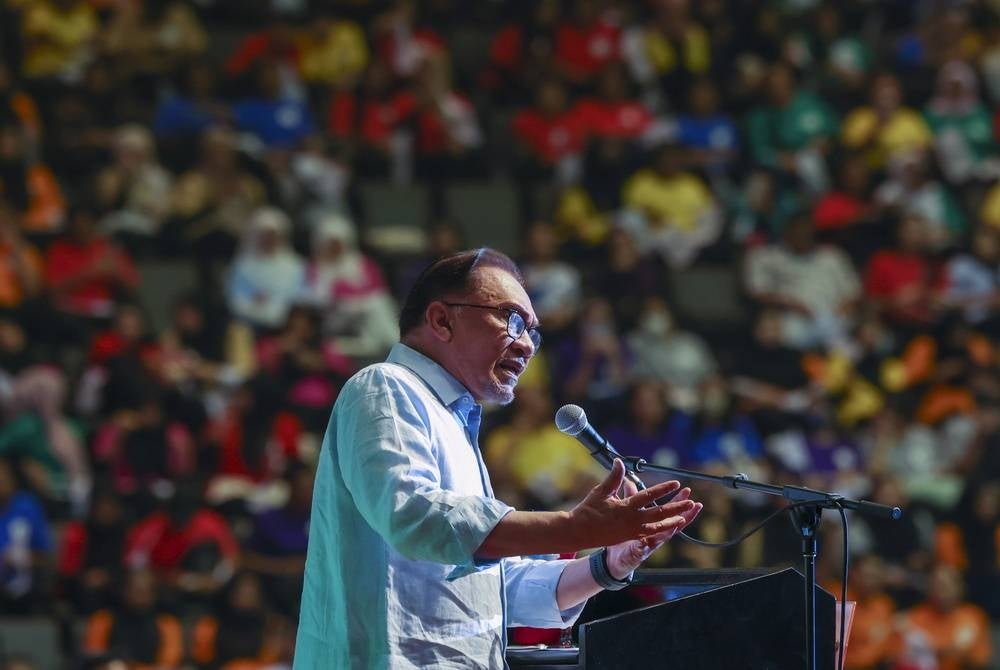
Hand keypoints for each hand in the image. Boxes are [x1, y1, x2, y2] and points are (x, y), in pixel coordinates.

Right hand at [567, 460, 696, 549]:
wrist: (579, 532)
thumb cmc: (588, 510)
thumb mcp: (601, 491)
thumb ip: (614, 477)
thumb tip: (619, 461)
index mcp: (626, 507)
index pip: (649, 496)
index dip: (664, 489)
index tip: (676, 483)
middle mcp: (632, 520)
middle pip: (659, 513)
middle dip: (676, 507)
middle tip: (690, 502)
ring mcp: (632, 531)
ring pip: (657, 526)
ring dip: (672, 521)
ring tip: (684, 517)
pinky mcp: (629, 536)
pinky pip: (649, 533)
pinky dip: (659, 530)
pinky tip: (667, 527)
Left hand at [604, 485, 701, 579]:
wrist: (614, 559)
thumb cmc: (623, 536)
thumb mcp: (626, 514)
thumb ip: (630, 499)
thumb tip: (629, 482)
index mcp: (653, 523)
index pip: (668, 510)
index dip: (678, 501)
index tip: (687, 491)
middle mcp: (654, 534)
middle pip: (672, 522)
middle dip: (684, 513)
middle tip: (694, 504)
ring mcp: (648, 544)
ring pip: (663, 536)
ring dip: (673, 528)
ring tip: (682, 520)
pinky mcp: (638, 553)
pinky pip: (644, 548)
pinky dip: (649, 544)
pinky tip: (652, 540)